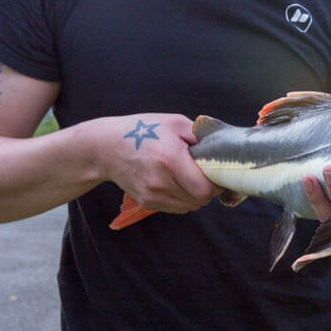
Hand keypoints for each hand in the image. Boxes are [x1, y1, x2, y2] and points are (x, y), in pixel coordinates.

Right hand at [96, 113, 221, 213]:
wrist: (106, 147)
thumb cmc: (144, 130)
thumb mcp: (175, 123)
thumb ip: (201, 135)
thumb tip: (224, 148)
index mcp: (170, 160)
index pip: (205, 189)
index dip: (217, 183)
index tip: (217, 171)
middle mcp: (160, 182)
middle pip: (200, 200)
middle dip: (209, 188)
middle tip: (205, 172)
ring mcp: (152, 195)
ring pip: (191, 206)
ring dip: (196, 194)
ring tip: (189, 175)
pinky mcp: (147, 203)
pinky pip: (177, 207)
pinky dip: (183, 198)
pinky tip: (176, 181)